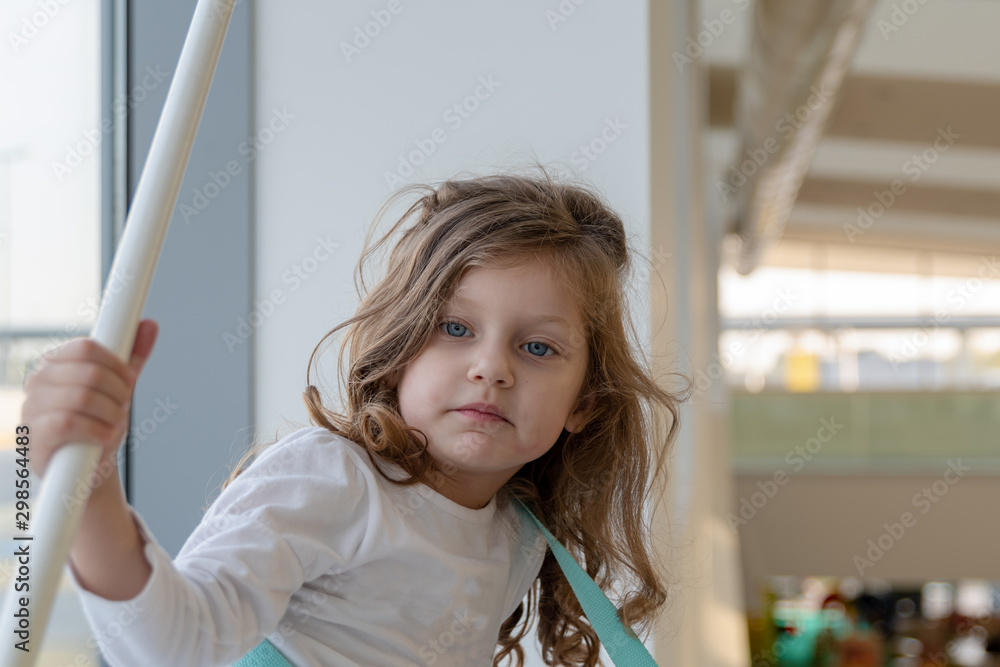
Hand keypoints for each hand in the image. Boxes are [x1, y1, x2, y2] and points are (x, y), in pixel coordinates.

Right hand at [20, 319, 158, 479]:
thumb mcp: (119, 388)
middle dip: (118, 392)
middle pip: (89, 372)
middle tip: (123, 408)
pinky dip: (96, 430)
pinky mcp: (33, 437)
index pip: (85, 348)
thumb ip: (131, 358)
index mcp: (55, 364)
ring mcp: (31, 409)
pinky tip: (105, 437)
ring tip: (114, 425)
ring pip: (82, 397)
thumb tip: (150, 325)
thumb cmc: (99, 425)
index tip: (130, 382)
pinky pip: (68, 422)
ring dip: (111, 413)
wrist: (90, 471)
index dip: (117, 364)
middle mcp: (38, 383)